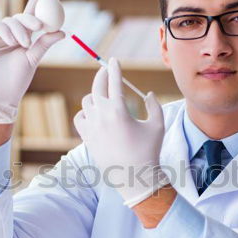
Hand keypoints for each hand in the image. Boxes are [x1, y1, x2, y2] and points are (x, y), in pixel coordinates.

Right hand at [0, 0, 64, 123]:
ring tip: (24, 44)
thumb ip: (44, 44)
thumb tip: (62, 31)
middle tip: (38, 25)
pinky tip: (11, 42)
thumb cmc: (16, 82)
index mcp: (22, 39)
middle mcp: (9, 36)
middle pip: (19, 18)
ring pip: (8, 21)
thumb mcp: (32, 60)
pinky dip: (5, 31)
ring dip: (18, 29)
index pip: (29, 19)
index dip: (35, 5)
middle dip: (29, 18)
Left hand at [74, 57, 168, 206]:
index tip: (114, 60)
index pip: (115, 82)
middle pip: (97, 87)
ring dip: (95, 96)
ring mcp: (92, 127)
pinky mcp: (86, 138)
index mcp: (119, 110)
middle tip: (105, 71)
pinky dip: (85, 113)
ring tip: (103, 96)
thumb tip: (147, 93)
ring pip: (87, 102)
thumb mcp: (157, 125)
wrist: (135, 177)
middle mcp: (102, 116)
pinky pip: (80, 118)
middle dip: (101, 75)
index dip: (115, 68)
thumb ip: (154, 105)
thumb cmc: (149, 150)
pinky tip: (93, 114)